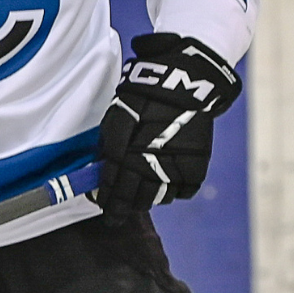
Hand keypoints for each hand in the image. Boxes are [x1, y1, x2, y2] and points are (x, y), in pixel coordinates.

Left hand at [97, 33, 240, 222]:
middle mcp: (149, 168)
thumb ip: (107, 149)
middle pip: (135, 202)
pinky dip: (174, 190)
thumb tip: (98, 173)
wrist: (182, 84)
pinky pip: (183, 193)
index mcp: (125, 157)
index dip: (107, 204)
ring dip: (149, 198)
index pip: (112, 192)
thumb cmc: (143, 99)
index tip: (105, 208)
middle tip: (123, 205)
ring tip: (145, 189)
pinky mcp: (196, 169)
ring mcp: (174, 170)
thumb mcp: (116, 120)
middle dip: (125, 206)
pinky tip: (168, 178)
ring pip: (158, 199)